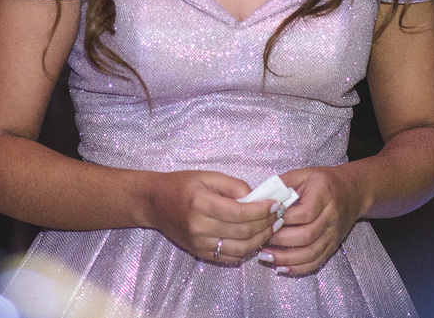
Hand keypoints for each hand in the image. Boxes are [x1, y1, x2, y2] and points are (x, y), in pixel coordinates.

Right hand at [144, 170, 279, 264]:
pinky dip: (246, 251)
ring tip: (271, 229)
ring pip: (239, 249)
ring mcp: (199, 243)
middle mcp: (199, 227)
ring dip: (260, 241)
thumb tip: (256, 198)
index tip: (276, 205)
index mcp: (201, 203)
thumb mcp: (207, 176)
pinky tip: (255, 240)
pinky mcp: (199, 253)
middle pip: (243, 232)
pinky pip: (229, 258)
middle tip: (280, 217)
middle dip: (266, 225)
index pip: (240, 213)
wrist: (154, 203)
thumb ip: (233, 186)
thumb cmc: (181, 185)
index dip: (262, 211)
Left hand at [258, 167, 363, 275]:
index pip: (305, 213)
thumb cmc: (323, 181)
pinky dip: (298, 268)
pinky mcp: (333, 246)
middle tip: (260, 239)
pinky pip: (316, 262)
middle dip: (280, 240)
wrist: (352, 191)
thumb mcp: (304, 174)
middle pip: (307, 235)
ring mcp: (334, 234)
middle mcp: (332, 217)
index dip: (284, 219)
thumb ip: (283, 183)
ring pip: (311, 253)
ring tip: (265, 256)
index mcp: (324, 195)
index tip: (265, 220)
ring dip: (286, 258)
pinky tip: (281, 268)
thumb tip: (259, 196)